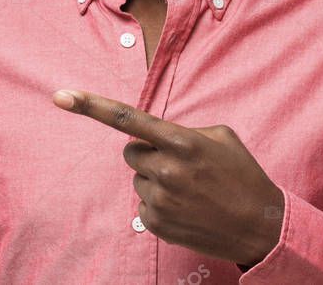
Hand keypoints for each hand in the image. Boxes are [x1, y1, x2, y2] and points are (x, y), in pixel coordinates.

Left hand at [52, 89, 283, 267]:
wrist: (260, 226)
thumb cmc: (242, 175)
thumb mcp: (222, 137)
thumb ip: (183, 130)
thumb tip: (156, 136)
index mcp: (182, 142)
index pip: (127, 119)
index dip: (91, 106)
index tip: (62, 96)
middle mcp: (167, 170)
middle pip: (131, 151)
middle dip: (147, 153)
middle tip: (178, 163)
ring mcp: (161, 200)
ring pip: (138, 178)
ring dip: (156, 180)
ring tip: (189, 189)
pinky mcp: (157, 225)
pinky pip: (143, 205)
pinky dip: (160, 204)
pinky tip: (186, 208)